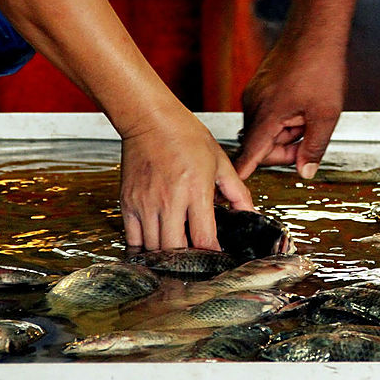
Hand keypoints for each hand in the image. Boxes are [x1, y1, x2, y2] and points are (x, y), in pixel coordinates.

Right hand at [119, 110, 253, 250]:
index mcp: (195, 190)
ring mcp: (145, 203)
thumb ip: (237, 191)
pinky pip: (132, 239)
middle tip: (197, 259)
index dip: (212, 253)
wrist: (150, 120)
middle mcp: (169, 200)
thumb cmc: (185, 136)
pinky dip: (143, 249)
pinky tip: (154, 249)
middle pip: (176, 249)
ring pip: (154, 248)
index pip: (203, 238)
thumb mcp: (219, 161)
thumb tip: (250, 213)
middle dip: (188, 259)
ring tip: (178, 255)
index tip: (217, 256)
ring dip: (167, 256)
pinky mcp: (128, 202)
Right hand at [234, 36, 346, 180]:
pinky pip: (266, 113)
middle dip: (284, 148)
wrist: (315, 32)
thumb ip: (314, 148)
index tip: (232, 188)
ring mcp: (254, 93)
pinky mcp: (258, 86)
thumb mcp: (325, 116)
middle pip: (261, 144)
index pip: (250, 153)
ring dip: (286, 131)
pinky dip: (283, 117)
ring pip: (265, 128)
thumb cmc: (320, 67)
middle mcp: (253, 104)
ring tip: (308, 114)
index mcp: (266, 115)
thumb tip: (305, 171)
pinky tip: (300, 104)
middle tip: (308, 138)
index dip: (243, 172)